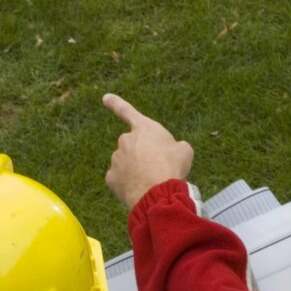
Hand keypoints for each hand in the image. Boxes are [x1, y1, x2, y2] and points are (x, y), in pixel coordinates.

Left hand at [103, 93, 193, 208]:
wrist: (157, 193)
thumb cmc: (172, 168)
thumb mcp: (185, 151)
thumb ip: (176, 146)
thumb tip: (175, 151)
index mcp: (144, 129)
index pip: (127, 112)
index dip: (116, 103)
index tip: (105, 97)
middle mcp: (125, 140)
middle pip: (132, 145)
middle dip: (141, 154)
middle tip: (157, 167)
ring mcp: (116, 159)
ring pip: (125, 163)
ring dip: (135, 170)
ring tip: (151, 181)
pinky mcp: (111, 178)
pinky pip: (119, 179)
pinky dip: (127, 183)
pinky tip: (139, 189)